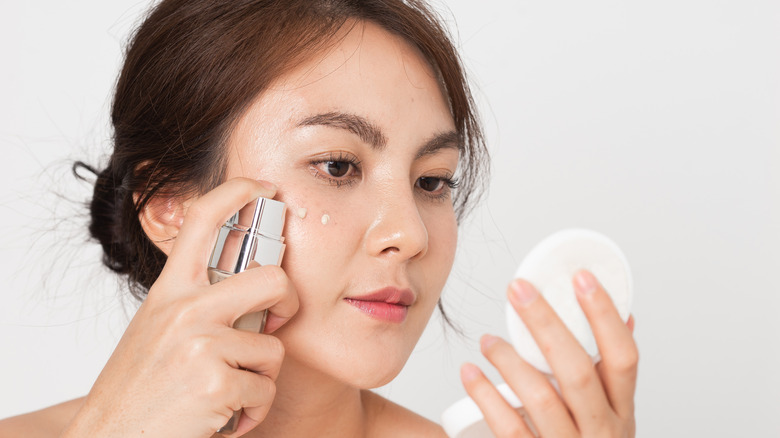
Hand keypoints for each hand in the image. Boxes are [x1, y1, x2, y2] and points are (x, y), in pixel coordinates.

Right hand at [62, 178, 298, 437]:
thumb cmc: (140, 389)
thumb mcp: (158, 331)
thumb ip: (196, 306)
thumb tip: (250, 290)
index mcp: (169, 292)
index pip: (202, 220)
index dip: (237, 192)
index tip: (263, 186)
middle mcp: (185, 309)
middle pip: (272, 279)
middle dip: (286, 304)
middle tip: (273, 324)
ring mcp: (200, 344)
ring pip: (272, 348)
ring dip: (258, 378)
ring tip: (226, 393)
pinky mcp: (216, 382)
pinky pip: (265, 389)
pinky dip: (252, 410)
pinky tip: (223, 418)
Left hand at [461, 270, 636, 436]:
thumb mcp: (611, 417)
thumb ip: (611, 374)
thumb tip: (623, 315)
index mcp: (622, 413)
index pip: (625, 357)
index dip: (605, 315)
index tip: (580, 277)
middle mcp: (603, 433)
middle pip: (578, 371)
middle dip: (546, 324)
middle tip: (518, 290)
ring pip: (541, 399)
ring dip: (510, 360)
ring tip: (487, 340)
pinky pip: (509, 428)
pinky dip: (486, 396)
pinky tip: (470, 373)